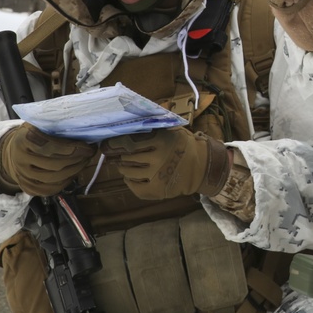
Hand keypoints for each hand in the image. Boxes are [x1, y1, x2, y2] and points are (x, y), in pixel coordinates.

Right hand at [0, 123, 96, 195]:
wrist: (15, 150)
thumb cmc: (35, 133)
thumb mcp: (43, 123)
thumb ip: (59, 126)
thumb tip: (85, 131)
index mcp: (24, 140)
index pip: (51, 147)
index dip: (74, 149)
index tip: (90, 147)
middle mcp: (20, 159)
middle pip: (55, 165)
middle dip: (78, 160)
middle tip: (90, 154)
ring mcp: (22, 175)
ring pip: (54, 179)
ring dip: (75, 170)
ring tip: (84, 161)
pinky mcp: (27, 187)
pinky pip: (50, 189)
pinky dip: (66, 181)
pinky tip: (74, 172)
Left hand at [101, 127, 229, 199]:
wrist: (201, 167)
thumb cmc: (184, 146)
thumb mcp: (173, 131)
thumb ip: (154, 128)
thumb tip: (129, 122)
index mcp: (161, 141)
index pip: (129, 142)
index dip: (117, 144)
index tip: (110, 144)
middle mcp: (158, 158)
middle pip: (127, 157)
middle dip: (122, 156)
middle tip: (123, 155)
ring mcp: (156, 175)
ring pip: (128, 171)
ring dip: (124, 168)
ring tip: (127, 165)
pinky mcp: (156, 190)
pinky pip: (133, 186)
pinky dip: (129, 181)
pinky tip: (132, 177)